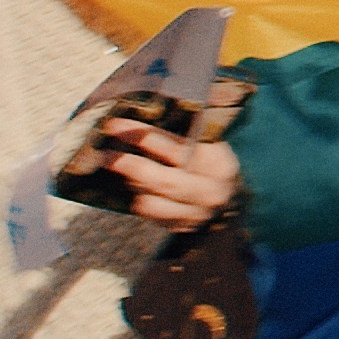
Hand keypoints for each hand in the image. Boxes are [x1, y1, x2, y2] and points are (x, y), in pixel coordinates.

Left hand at [100, 120, 238, 231]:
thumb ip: (184, 133)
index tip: (115, 126)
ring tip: (120, 169)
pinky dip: (139, 199)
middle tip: (106, 154)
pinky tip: (138, 188)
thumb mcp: (208, 143)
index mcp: (218, 162)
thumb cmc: (210, 162)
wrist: (231, 199)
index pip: (175, 148)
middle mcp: (210, 191)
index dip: (142, 136)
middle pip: (161, 180)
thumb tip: (146, 111)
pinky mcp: (181, 227)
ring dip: (132, 184)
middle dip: (129, 166)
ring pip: (150, 201)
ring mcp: (196, 213)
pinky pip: (149, 214)